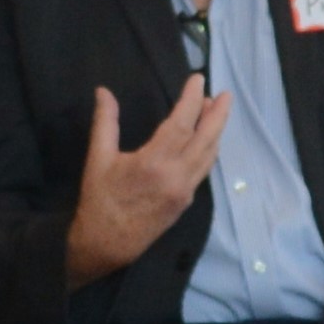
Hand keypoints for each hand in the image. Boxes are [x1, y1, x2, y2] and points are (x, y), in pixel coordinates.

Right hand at [64, 81, 231, 287]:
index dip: (191, 99)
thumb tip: (103, 91)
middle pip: (206, 139)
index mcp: (154, 163)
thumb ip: (105, 122)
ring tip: (216, 111)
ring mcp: (185, 190)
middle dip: (218, 114)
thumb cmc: (100, 200)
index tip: (198, 79)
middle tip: (225, 94)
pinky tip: (206, 140)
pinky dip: (208, 150)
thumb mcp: (98, 158)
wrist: (107, 244)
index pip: (182, 123)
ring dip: (216, 132)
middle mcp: (176, 176)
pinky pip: (203, 170)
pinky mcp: (186, 202)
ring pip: (209, 156)